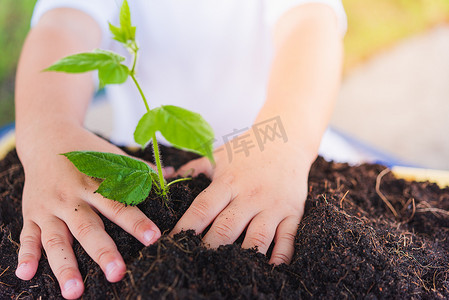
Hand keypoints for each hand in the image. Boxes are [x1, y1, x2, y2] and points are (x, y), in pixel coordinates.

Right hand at [15, 124, 168, 298]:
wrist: (47, 136)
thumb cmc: (88, 151)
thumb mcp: (112, 156)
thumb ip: (140, 169)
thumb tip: (173, 173)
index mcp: (94, 183)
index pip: (118, 205)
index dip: (136, 221)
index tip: (153, 238)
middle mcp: (71, 197)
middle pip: (88, 227)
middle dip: (102, 251)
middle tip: (117, 273)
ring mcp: (49, 207)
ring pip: (56, 239)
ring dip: (65, 265)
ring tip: (75, 292)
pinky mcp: (32, 214)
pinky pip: (27, 236)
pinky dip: (26, 255)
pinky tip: (27, 275)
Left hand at [171, 131, 311, 263]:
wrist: (287, 139)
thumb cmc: (249, 148)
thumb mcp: (219, 155)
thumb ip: (195, 168)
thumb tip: (167, 179)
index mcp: (229, 181)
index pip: (203, 208)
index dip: (186, 227)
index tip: (173, 243)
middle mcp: (251, 196)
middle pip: (226, 229)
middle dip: (209, 248)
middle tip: (195, 264)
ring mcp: (273, 206)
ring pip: (257, 239)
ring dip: (242, 258)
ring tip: (228, 271)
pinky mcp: (292, 213)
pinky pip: (287, 240)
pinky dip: (279, 258)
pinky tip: (269, 271)